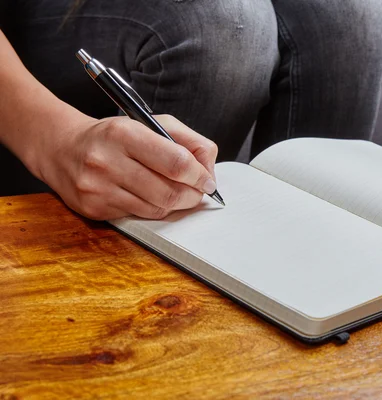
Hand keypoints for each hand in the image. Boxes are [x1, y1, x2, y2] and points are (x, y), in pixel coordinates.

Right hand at [35, 114, 217, 219]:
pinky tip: (150, 195)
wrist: (62, 148)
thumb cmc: (114, 136)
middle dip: (192, 194)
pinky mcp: (93, 208)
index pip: (176, 162)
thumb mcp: (151, 123)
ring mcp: (98, 188)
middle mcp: (106, 161)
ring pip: (157, 208)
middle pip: (169, 191)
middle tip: (197, 191)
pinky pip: (139, 216)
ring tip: (175, 192)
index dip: (199, 175)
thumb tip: (209, 170)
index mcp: (124, 133)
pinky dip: (154, 208)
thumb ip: (188, 141)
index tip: (207, 180)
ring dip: (175, 203)